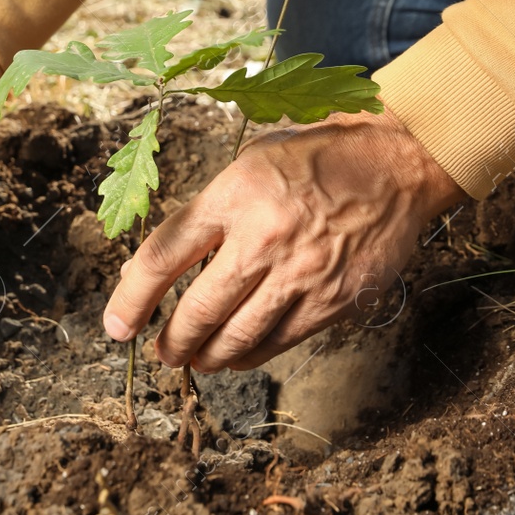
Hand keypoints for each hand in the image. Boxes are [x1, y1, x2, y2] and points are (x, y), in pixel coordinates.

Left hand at [102, 111, 462, 371]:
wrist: (397, 162)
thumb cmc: (318, 155)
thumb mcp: (252, 159)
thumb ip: (212, 209)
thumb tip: (170, 264)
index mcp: (235, 194)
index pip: (164, 256)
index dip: (132, 299)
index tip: (117, 325)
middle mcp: (264, 238)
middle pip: (197, 311)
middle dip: (171, 343)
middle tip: (162, 353)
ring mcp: (301, 274)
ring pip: (238, 339)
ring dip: (208, 357)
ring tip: (197, 359)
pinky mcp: (334, 301)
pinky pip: (280, 343)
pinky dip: (252, 354)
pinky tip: (241, 353)